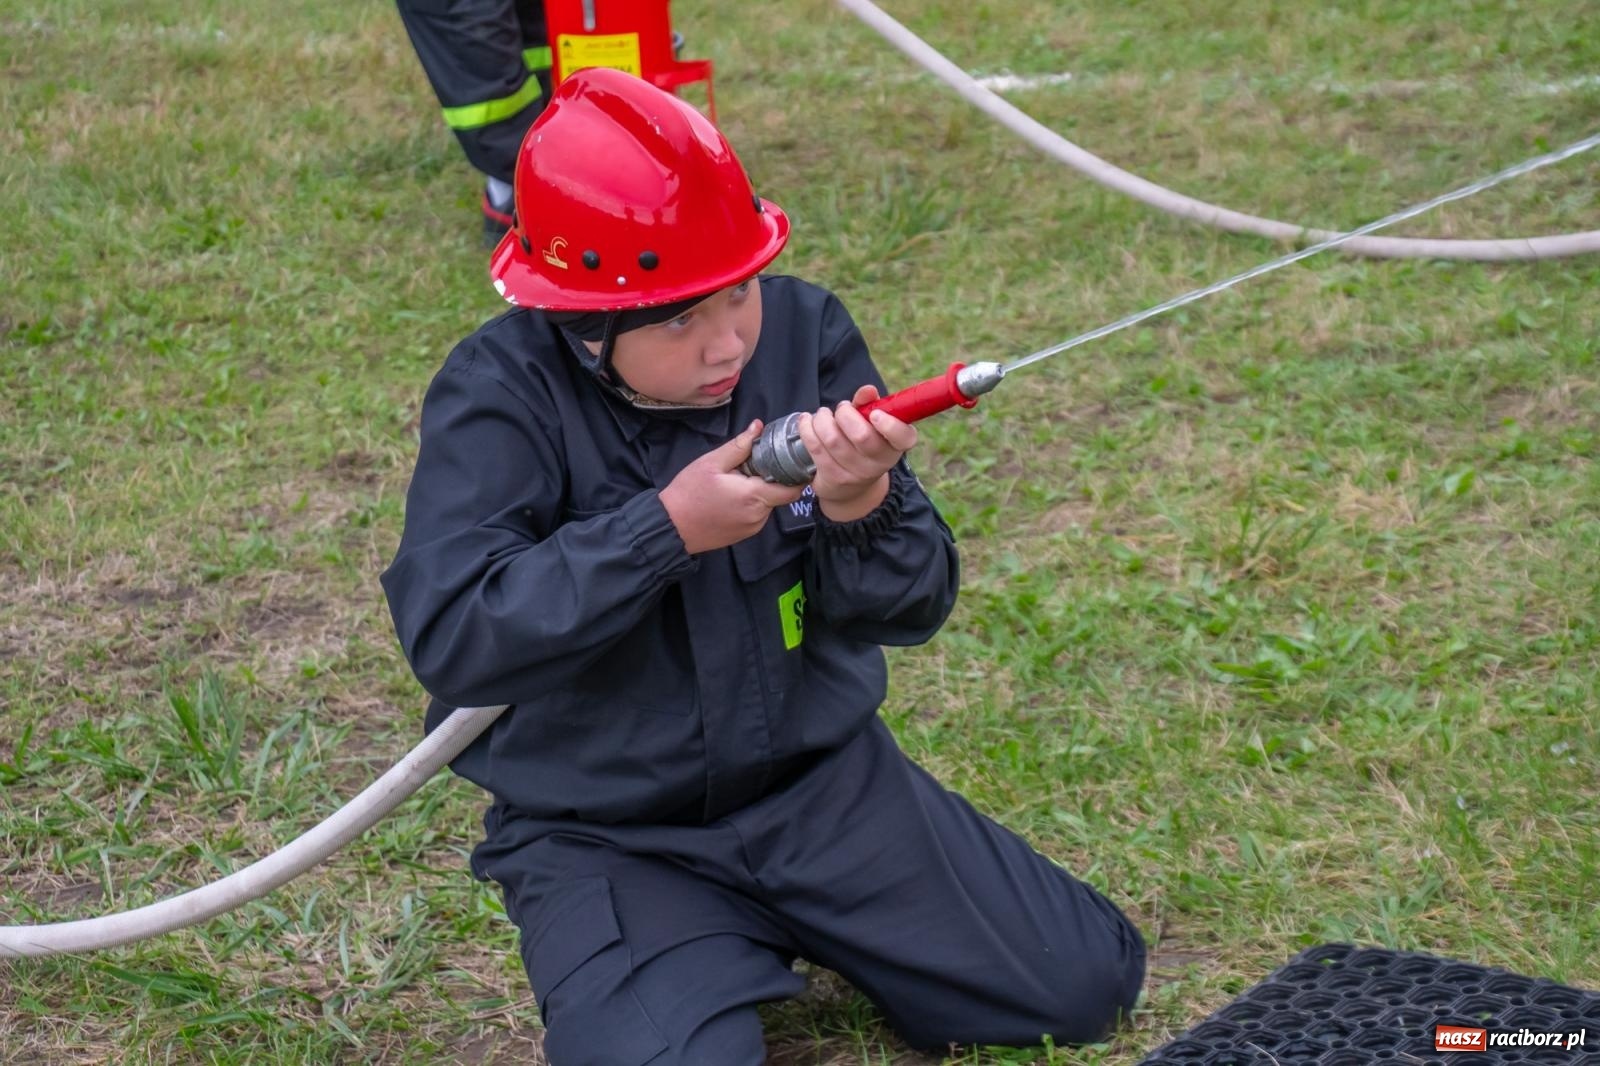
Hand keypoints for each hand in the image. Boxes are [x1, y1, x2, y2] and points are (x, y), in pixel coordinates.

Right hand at [660, 420, 805, 553]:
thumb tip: (758, 427)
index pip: (793, 489)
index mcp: (754, 496)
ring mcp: (751, 528)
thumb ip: (739, 446)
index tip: (791, 461)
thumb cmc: (689, 493)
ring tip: (738, 482)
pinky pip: (756, 516)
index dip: (796, 476)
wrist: (671, 526)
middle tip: (753, 466)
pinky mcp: (743, 535)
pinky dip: (751, 504)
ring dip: (760, 492)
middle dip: (772, 480)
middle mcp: (758, 516)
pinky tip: (731, 497)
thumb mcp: (712, 463)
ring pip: (768, 505)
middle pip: (780, 495)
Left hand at [798, 384, 917, 521]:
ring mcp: (856, 474)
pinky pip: (816, 448)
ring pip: (833, 440)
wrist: (850, 486)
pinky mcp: (833, 478)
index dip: (889, 425)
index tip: (875, 414)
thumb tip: (867, 390)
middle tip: (841, 409)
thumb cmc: (863, 443)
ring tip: (823, 414)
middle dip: (845, 414)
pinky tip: (807, 421)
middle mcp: (880, 463)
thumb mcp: (871, 423)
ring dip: (822, 419)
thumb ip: (869, 403)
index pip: (903, 437)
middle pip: (861, 436)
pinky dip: (807, 428)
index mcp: (896, 445)